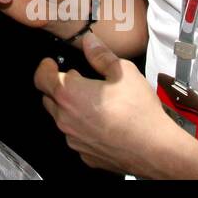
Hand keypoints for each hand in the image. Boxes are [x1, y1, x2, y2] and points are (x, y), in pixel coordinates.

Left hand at [35, 32, 197, 176]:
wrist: (156, 149)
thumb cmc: (138, 111)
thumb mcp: (123, 71)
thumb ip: (101, 55)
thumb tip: (89, 42)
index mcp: (69, 94)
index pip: (41, 78)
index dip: (44, 68)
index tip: (50, 63)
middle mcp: (65, 118)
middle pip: (49, 99)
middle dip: (57, 88)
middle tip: (76, 81)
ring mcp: (74, 140)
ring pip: (62, 119)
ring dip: (70, 109)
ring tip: (92, 103)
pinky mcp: (86, 155)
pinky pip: (77, 138)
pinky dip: (83, 129)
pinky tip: (102, 124)